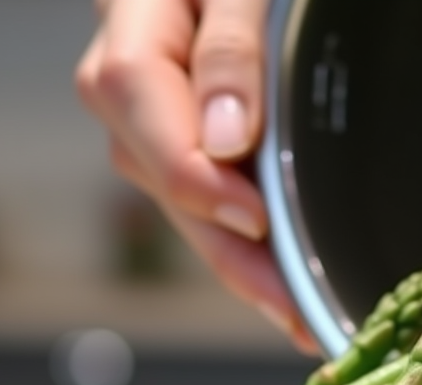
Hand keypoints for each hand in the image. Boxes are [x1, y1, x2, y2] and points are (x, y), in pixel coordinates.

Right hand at [76, 0, 317, 353]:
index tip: (255, 218)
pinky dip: (241, 246)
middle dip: (230, 253)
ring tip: (294, 313)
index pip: (143, 116)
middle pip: (163, 181)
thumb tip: (227, 140)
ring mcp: (147, 126)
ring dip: (238, 263)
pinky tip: (278, 286)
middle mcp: (126, 92)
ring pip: (182, 205)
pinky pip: (202, 203)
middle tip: (290, 308)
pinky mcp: (178, 149)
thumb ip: (230, 48)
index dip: (197, 178)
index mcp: (132, 33)